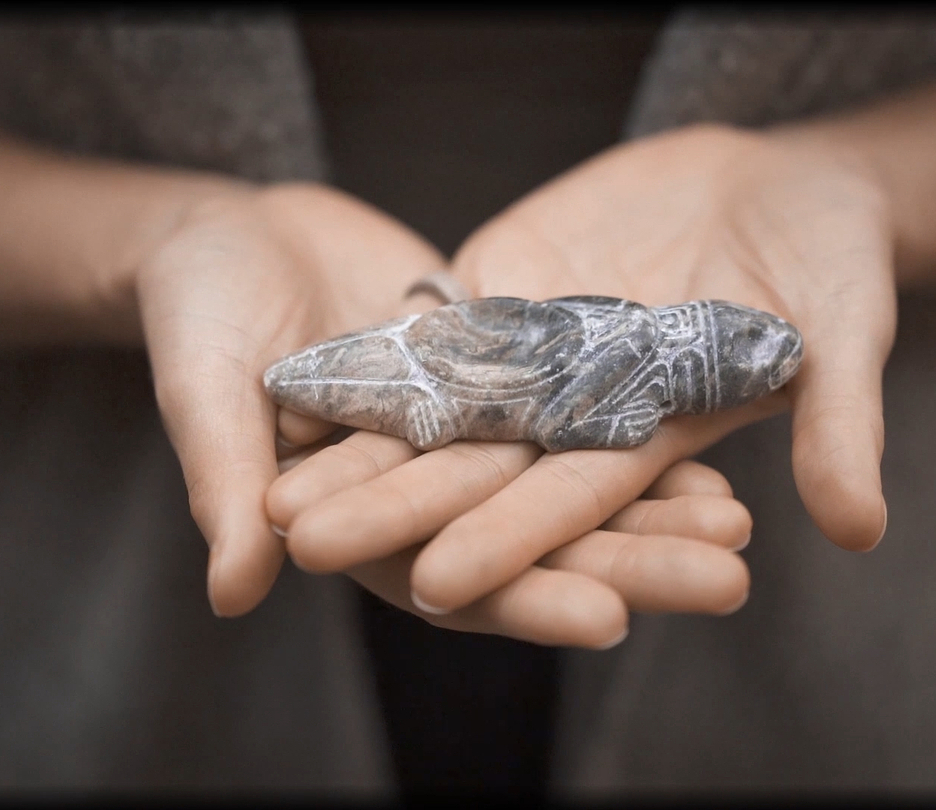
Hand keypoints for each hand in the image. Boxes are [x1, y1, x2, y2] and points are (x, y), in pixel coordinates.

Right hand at [142, 183, 749, 642]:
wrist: (231, 233)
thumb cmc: (194, 314)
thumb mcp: (204, 395)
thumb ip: (227, 486)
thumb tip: (233, 593)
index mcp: (361, 522)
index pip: (451, 580)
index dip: (526, 601)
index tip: (608, 620)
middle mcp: (427, 494)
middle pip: (537, 544)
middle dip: (632, 565)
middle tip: (728, 580)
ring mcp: (466, 437)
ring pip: (568, 481)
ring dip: (653, 504)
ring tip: (741, 519)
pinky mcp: (494, 377)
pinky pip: (571, 404)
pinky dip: (629, 420)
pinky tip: (705, 429)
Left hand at [269, 122, 899, 618]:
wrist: (783, 181)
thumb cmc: (833, 259)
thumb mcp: (848, 329)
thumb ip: (838, 422)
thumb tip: (863, 532)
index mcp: (655, 431)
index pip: (574, 498)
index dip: (512, 541)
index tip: (439, 585)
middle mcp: (583, 405)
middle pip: (480, 467)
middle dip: (395, 509)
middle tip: (307, 546)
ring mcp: (538, 348)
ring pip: (438, 408)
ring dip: (361, 449)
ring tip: (275, 490)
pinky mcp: (508, 290)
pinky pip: (435, 326)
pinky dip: (375, 354)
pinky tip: (301, 381)